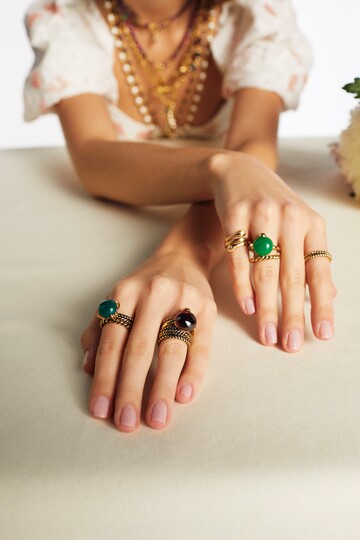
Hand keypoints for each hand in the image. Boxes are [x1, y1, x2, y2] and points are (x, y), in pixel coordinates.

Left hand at [80, 252, 216, 431]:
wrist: (183, 257)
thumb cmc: (145, 286)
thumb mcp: (116, 299)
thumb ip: (98, 329)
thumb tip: (89, 368)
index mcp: (125, 293)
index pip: (112, 343)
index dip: (105, 379)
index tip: (101, 411)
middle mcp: (152, 295)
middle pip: (138, 350)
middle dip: (130, 390)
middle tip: (126, 423)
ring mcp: (182, 300)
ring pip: (170, 350)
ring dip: (162, 388)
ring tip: (156, 418)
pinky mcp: (207, 308)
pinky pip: (201, 346)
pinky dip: (193, 372)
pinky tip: (185, 395)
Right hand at [208, 151, 335, 351]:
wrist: (239, 171)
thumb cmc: (272, 207)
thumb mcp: (298, 227)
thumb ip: (311, 260)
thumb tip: (329, 295)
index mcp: (312, 225)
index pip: (320, 271)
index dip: (322, 305)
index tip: (321, 335)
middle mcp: (291, 219)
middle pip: (293, 276)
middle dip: (292, 314)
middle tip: (290, 345)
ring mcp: (263, 216)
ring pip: (266, 270)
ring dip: (267, 307)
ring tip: (268, 335)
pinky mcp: (235, 215)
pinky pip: (239, 257)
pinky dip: (243, 285)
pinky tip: (248, 307)